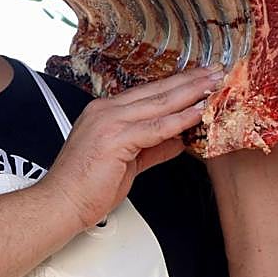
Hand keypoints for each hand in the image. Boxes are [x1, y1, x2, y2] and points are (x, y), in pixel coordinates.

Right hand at [40, 66, 224, 230]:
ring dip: (189, 94)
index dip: (177, 84)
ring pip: (159, 104)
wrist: (62, 204)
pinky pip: (155, 127)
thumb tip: (177, 141)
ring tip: (213, 86)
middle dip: (189, 81)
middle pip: (157, 91)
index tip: (200, 79)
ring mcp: (109, 122)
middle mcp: (106, 111)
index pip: (148, 93)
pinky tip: (197, 113)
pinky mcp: (115, 138)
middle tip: (215, 72)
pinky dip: (179, 120)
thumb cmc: (86, 187)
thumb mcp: (128, 162)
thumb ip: (154, 148)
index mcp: (105, 112)